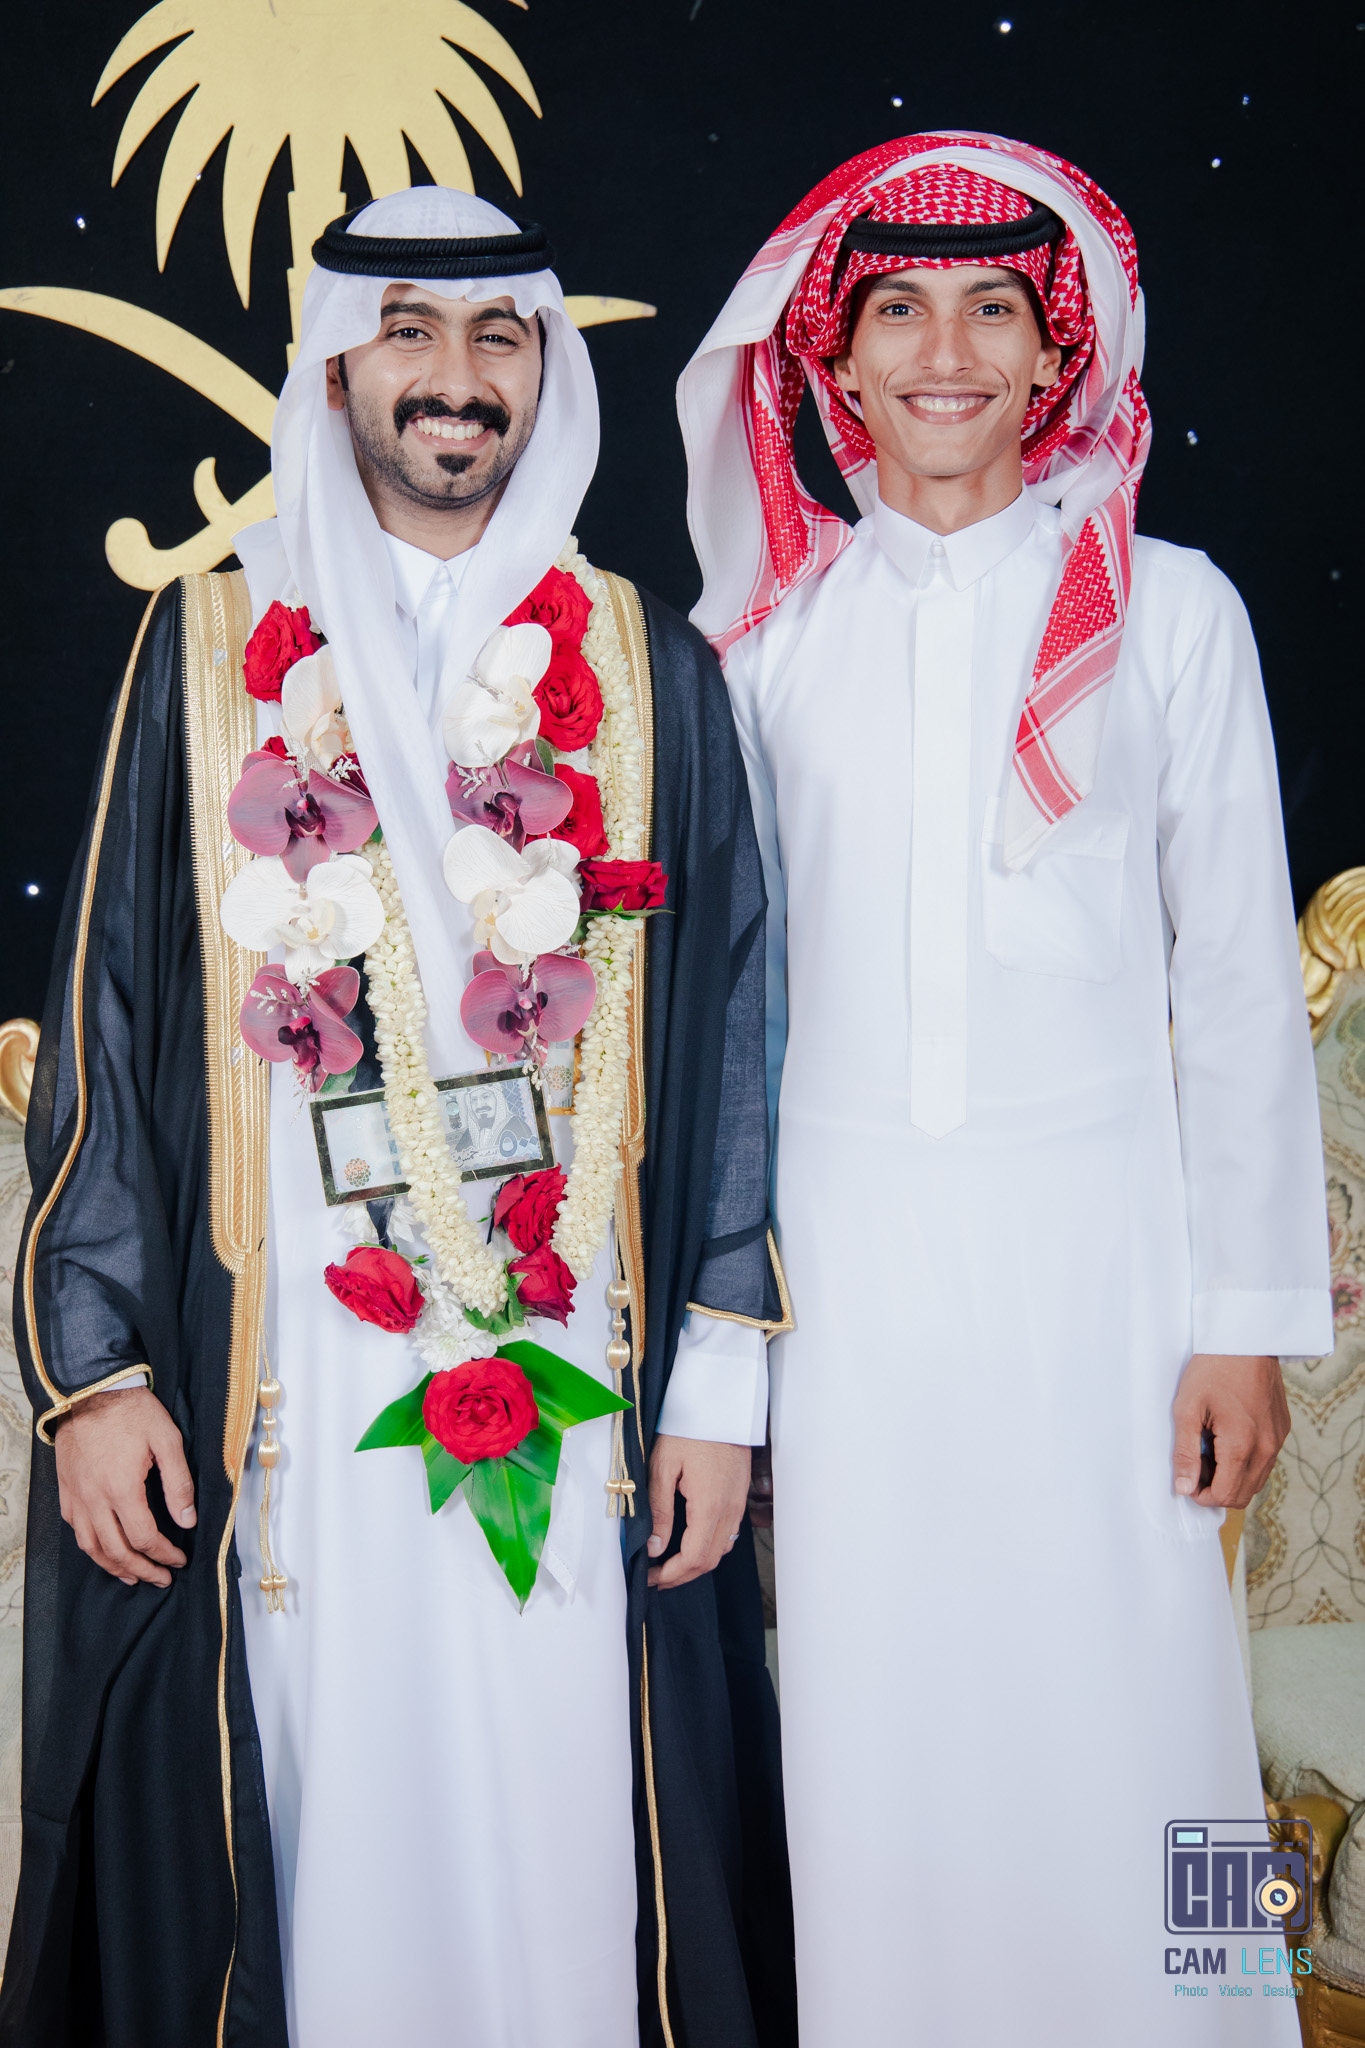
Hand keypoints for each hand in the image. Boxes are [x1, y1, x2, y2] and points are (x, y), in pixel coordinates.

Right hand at [54, 1387, 196, 1587]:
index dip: (164, 1554)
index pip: (144, 1538)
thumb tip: (187, 1519)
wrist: (89, 1391)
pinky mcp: (66, 1491)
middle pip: (117, 1551)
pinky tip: (104, 1550)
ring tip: (133, 1577)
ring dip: (114, 1567)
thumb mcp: (167, 1440)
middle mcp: (94, 1500)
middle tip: (161, 1578)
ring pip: (92, 1547)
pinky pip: (76, 1531)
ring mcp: (76, 1497)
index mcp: (122, 1489)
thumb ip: (179, 1483)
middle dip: (142, 1570)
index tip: (179, 1559)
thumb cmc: (131, 1412)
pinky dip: (92, 1548)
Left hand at [647, 1435, 750, 1589]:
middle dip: (682, 1575)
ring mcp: (738, 1503)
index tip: (651, 1578)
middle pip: (710, 1560)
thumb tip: (655, 1547)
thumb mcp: (662, 1467)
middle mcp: (729, 1509)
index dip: (672, 1575)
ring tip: (670, 1563)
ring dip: (697, 1563)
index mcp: (709, 1505)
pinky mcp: (739, 1496)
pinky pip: (728, 1533)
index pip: (695, 1558)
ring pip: (722, 1550)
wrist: (718, 1404)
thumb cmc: (688, 1430)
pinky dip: (710, 1547)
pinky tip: (691, 1541)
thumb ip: (659, 1511)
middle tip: (657, 1576)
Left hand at [1171, 1353, 1289, 1509]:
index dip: (1200, 1495)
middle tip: (1196, 1463)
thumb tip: (1184, 1488)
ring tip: (1210, 1449)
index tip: (1186, 1477)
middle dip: (1216, 1489)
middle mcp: (1266, 1448)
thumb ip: (1186, 1453)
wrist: (1245, 1338)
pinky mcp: (1282, 1430)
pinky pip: (1265, 1462)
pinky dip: (1246, 1462)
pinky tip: (1227, 1438)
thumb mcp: (1187, 1409)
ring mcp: (1277, 1440)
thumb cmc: (1212, 1369)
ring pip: (1256, 1480)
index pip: (1224, 1496)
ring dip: (1231, 1477)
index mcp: (1242, 1445)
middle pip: (1242, 1494)